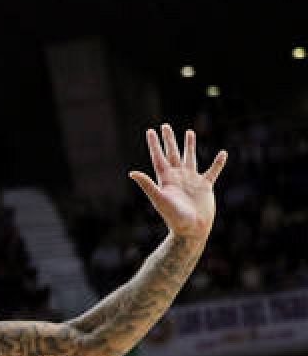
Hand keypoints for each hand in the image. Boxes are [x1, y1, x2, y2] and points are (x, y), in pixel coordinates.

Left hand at [129, 124, 226, 238]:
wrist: (191, 229)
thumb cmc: (173, 217)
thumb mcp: (159, 198)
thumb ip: (147, 184)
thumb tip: (132, 172)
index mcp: (165, 179)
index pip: (158, 157)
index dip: (154, 144)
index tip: (150, 131)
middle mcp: (178, 177)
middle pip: (172, 153)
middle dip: (169, 140)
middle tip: (165, 126)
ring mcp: (191, 180)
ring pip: (190, 158)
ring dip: (189, 146)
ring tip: (189, 132)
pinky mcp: (205, 186)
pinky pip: (213, 171)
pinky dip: (218, 163)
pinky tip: (223, 154)